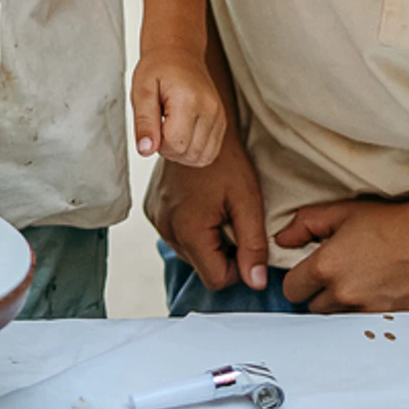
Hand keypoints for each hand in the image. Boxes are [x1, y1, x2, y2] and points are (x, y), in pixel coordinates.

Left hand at [131, 47, 226, 166]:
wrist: (178, 52)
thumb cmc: (158, 68)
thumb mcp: (141, 91)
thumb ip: (143, 122)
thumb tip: (146, 150)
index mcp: (188, 100)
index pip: (175, 144)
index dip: (158, 143)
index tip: (152, 125)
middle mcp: (210, 109)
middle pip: (189, 153)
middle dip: (169, 149)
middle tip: (159, 126)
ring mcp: (219, 116)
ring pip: (202, 157)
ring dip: (182, 152)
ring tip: (170, 129)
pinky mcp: (221, 122)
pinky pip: (210, 152)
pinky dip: (194, 151)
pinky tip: (182, 134)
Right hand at [148, 137, 270, 294]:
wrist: (196, 126)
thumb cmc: (226, 161)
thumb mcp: (247, 202)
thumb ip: (253, 246)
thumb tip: (256, 283)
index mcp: (188, 230)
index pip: (216, 279)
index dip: (238, 269)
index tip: (247, 242)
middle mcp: (166, 229)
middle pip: (202, 266)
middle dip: (223, 253)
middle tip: (234, 219)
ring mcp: (155, 219)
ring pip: (190, 253)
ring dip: (208, 241)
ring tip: (218, 209)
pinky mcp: (152, 210)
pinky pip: (177, 235)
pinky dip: (192, 229)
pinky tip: (202, 205)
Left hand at [275, 197, 408, 313]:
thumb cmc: (393, 222)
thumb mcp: (343, 212)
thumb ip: (305, 224)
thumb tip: (281, 240)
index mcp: (327, 267)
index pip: (292, 290)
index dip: (300, 282)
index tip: (310, 277)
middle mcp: (345, 294)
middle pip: (315, 309)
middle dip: (322, 296)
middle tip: (340, 280)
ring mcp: (369, 313)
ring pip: (339, 322)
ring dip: (344, 310)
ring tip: (361, 290)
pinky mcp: (391, 325)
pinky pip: (367, 331)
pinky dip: (368, 320)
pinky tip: (379, 301)